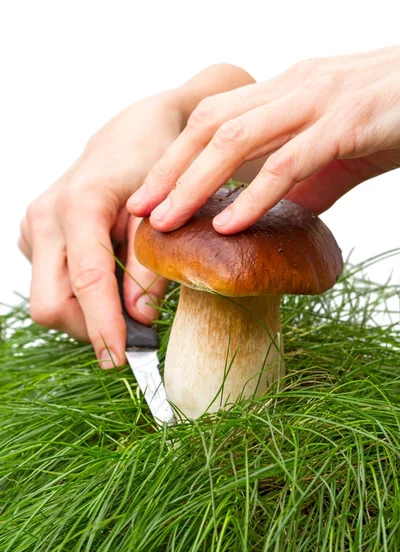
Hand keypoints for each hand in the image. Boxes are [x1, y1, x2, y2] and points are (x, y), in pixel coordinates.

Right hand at [19, 64, 254, 366]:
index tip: (121, 359)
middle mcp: (46, 217)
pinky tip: (105, 276)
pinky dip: (78, 294)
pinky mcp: (34, 236)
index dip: (103, 326)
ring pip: (49, 299)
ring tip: (123, 297)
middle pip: (51, 303)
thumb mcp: (160, 216)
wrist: (130, 134)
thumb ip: (149, 268)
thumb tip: (139, 318)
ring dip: (85, 313)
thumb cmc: (153, 166)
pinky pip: (50, 283)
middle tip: (128, 335)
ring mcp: (34, 227)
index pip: (86, 282)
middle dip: (88, 328)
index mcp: (79, 205)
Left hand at [128, 46, 399, 233]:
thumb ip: (303, 178)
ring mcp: (317, 101)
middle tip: (140, 210)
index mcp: (284, 91)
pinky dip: (254, 196)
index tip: (148, 194)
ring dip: (195, 183)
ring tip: (168, 221)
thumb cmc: (392, 118)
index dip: (173, 156)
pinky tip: (229, 224)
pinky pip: (289, 162)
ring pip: (237, 140)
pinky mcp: (346, 123)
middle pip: (209, 126)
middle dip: (169, 170)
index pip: (211, 119)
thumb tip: (278, 211)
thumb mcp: (335, 149)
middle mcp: (291, 87)